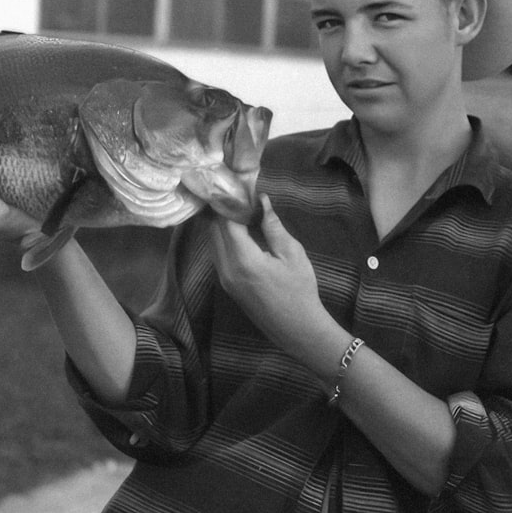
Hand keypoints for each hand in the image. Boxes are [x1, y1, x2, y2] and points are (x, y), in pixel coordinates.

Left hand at [208, 195, 339, 367]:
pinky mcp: (225, 284)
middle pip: (212, 230)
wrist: (297, 329)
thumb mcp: (291, 254)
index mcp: (243, 259)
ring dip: (218, 222)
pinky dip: (221, 236)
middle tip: (230, 189)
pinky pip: (216, 253)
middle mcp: (226, 268)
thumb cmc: (300, 290)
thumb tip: (261, 200)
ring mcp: (223, 278)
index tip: (234, 183)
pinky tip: (234, 226)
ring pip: (211, 241)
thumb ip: (272, 226)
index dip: (228, 200)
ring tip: (232, 203)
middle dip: (219, 208)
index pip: (225, 221)